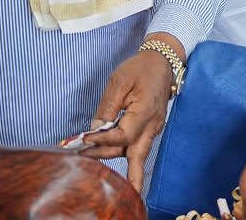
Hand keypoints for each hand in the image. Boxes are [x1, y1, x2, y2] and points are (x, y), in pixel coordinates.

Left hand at [79, 34, 182, 191]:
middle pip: (137, 156)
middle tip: (102, 181)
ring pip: (136, 153)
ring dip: (118, 162)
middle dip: (125, 175)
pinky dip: (123, 152)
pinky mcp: (151, 129)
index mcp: (146, 112)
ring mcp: (154, 129)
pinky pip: (137, 145)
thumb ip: (107, 107)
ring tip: (92, 162)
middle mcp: (153, 125)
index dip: (103, 141)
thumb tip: (95, 130)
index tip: (84, 139)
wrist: (161, 63)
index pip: (123, 136)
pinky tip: (106, 152)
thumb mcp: (119, 82)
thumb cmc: (140, 69)